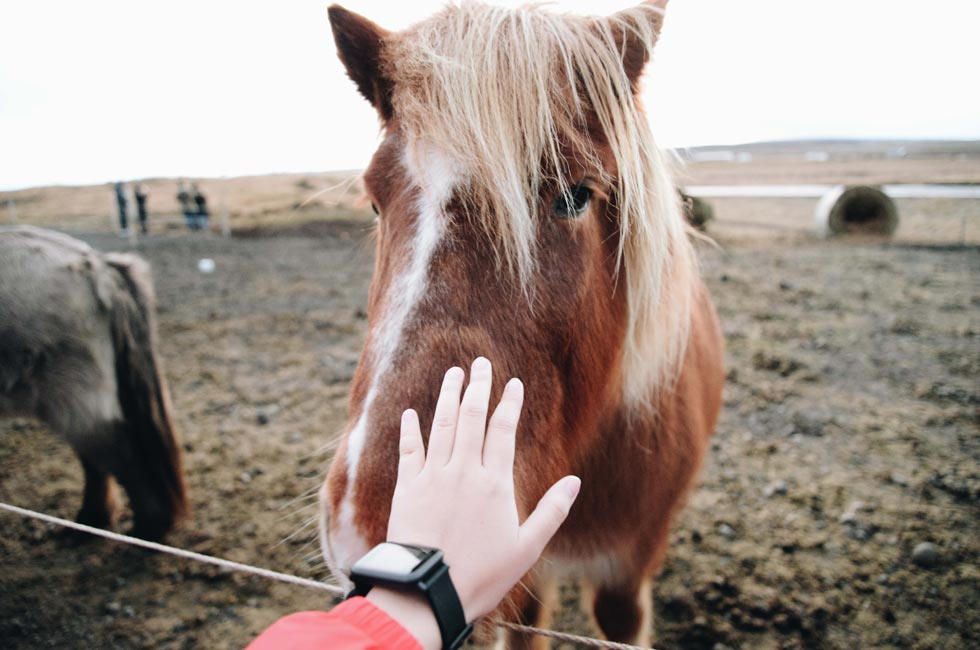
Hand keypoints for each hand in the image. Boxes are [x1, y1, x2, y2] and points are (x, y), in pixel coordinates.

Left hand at [384, 357, 580, 624]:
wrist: (430, 589)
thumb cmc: (482, 574)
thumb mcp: (527, 547)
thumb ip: (552, 511)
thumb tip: (575, 482)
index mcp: (495, 483)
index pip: (504, 431)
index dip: (509, 404)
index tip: (513, 383)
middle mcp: (464, 471)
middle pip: (472, 418)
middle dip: (478, 387)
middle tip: (480, 363)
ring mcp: (433, 477)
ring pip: (442, 426)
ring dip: (447, 397)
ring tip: (453, 374)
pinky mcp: (408, 489)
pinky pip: (409, 450)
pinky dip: (410, 429)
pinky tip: (411, 413)